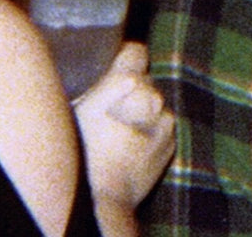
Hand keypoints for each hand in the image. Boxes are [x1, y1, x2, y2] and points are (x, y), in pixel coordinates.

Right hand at [73, 42, 175, 233]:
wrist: (103, 199)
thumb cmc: (82, 153)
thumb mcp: (79, 111)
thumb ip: (103, 83)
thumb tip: (123, 58)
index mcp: (128, 83)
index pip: (135, 52)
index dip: (124, 59)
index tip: (114, 67)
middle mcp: (153, 97)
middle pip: (144, 81)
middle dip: (130, 92)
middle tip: (108, 113)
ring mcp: (165, 120)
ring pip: (154, 105)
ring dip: (141, 114)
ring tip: (117, 135)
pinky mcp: (171, 142)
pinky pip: (161, 127)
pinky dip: (149, 133)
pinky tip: (129, 148)